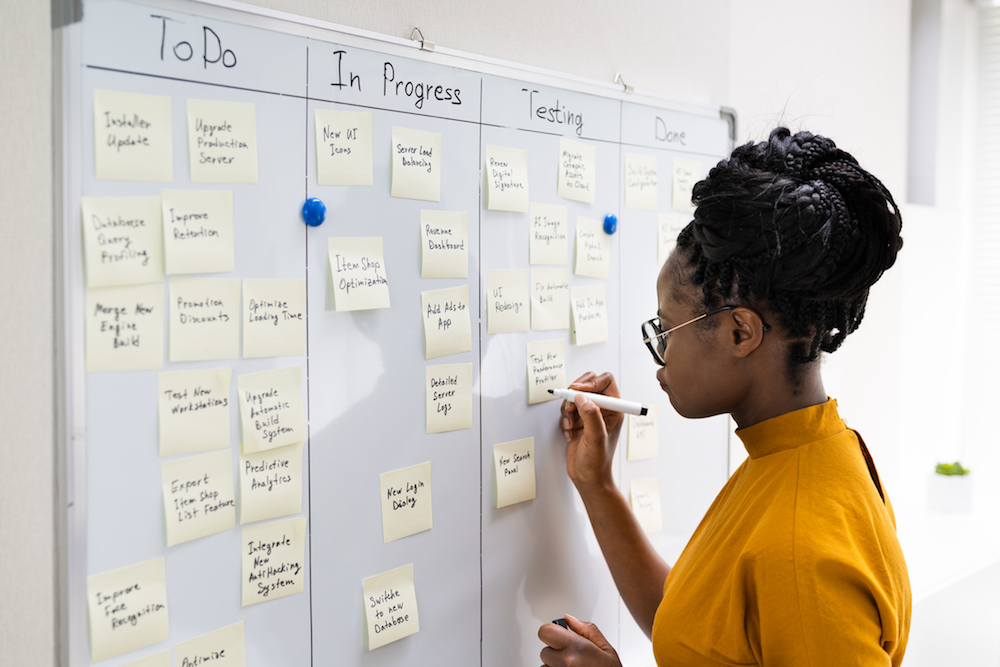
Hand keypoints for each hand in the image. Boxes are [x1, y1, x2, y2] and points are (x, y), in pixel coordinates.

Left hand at [538, 615, 621, 666]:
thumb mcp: (607, 649)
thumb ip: (587, 630)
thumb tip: (569, 619)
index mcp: (577, 649)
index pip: (545, 631)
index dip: (552, 631)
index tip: (559, 635)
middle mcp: (565, 663)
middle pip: (544, 650)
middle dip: (555, 651)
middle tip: (572, 656)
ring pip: (545, 666)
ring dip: (554, 666)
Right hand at [559, 372, 624, 490]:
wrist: (588, 478)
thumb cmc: (598, 463)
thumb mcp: (596, 438)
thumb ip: (591, 416)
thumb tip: (583, 398)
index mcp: (615, 409)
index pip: (605, 381)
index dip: (591, 382)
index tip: (578, 391)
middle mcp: (603, 409)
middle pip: (588, 384)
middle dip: (575, 393)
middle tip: (569, 405)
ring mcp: (589, 415)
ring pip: (574, 397)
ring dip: (568, 409)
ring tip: (570, 426)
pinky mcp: (578, 421)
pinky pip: (567, 410)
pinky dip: (564, 419)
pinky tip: (569, 433)